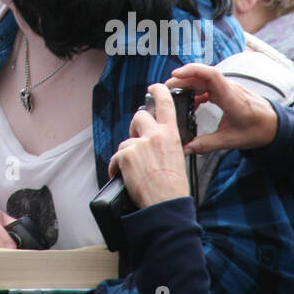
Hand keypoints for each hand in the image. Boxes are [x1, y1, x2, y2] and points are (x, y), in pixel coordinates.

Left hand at [108, 83, 189, 206]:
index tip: (154, 87)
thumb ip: (165, 143)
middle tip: (138, 143)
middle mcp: (155, 135)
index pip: (165, 104)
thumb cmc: (173, 188)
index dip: (159, 91)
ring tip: (136, 170)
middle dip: (136, 128)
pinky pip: (116, 158)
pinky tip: (125, 177)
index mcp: (171, 135)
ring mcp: (139, 144)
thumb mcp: (177, 158)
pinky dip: (117, 168)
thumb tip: (154, 141)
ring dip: (127, 153)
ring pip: (126, 140)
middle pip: (139, 117)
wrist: (165, 206)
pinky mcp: (125, 155)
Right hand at [166, 62, 278, 153]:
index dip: (191, 71)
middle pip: (201, 76)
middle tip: (164, 91)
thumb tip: (185, 148)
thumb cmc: (256, 130)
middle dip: (181, 81)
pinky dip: (195, 92)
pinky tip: (190, 104)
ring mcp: (227, 88)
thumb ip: (206, 144)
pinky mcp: (225, 90)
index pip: (211, 75)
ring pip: (202, 80)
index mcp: (231, 98)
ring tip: (174, 98)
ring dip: (187, 86)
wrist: (272, 125)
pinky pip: (207, 86)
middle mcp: (228, 88)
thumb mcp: (230, 140)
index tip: (175, 75)